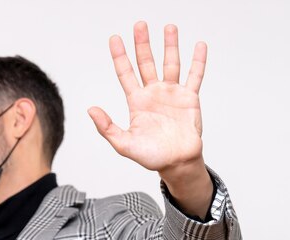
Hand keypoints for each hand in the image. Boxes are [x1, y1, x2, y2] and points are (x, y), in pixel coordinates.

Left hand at [87, 21, 206, 174]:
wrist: (176, 163)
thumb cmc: (151, 156)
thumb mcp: (123, 144)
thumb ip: (106, 127)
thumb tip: (90, 110)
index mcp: (136, 102)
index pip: (126, 74)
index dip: (120, 56)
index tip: (115, 38)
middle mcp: (153, 94)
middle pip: (146, 63)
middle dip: (142, 44)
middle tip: (140, 25)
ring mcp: (172, 94)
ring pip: (170, 64)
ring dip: (170, 45)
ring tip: (169, 27)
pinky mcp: (190, 98)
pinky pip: (195, 76)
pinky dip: (198, 61)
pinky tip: (198, 45)